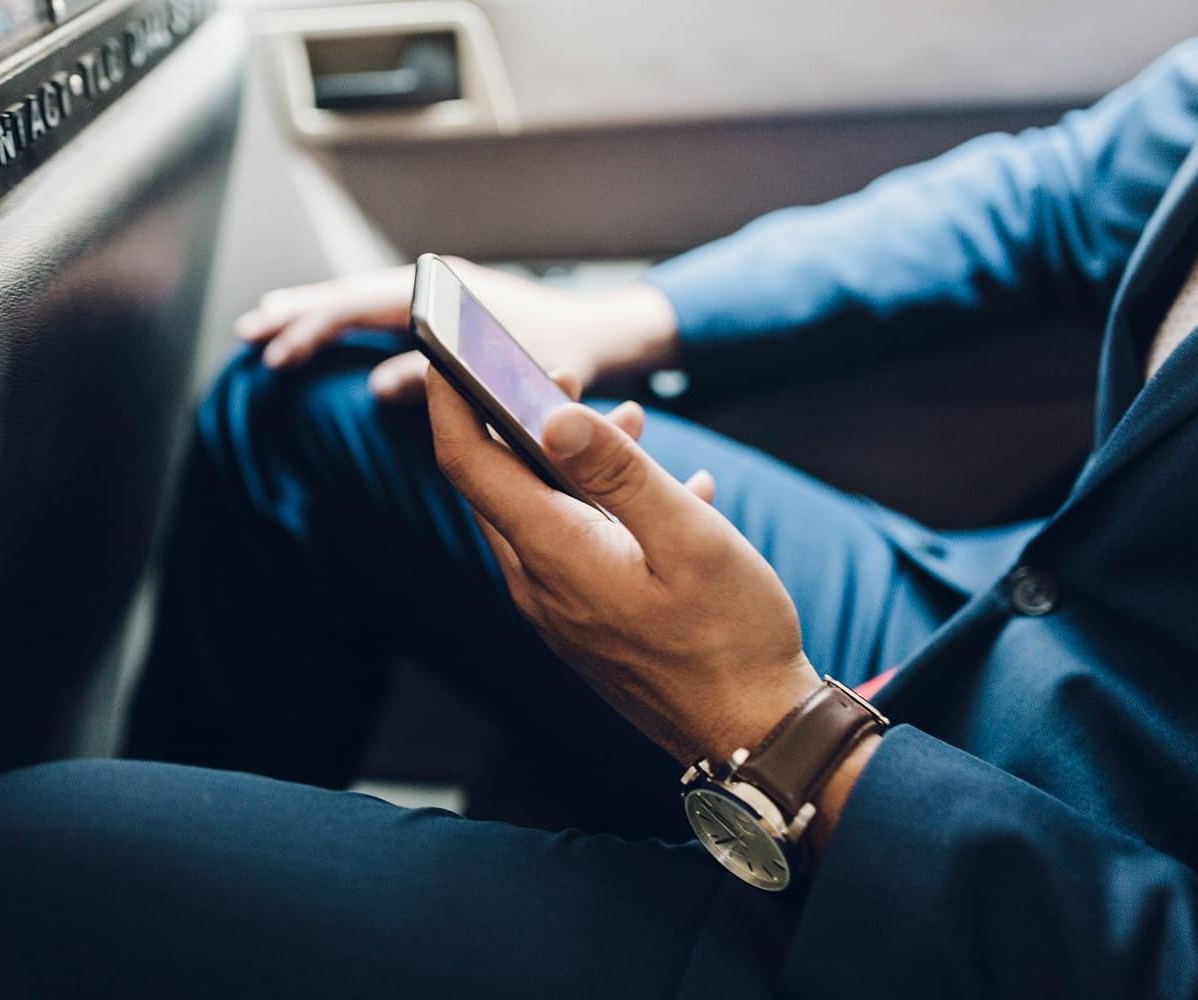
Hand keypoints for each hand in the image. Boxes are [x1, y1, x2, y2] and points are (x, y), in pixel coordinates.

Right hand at [234, 258, 679, 403]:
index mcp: (450, 293)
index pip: (364, 304)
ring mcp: (441, 293)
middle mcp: (441, 284)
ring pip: (364, 297)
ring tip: (264, 327)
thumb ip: (447, 385)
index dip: (315, 327)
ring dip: (315, 312)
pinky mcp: (445, 309)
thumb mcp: (514, 381)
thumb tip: (377, 388)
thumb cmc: (572, 358)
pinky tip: (317, 333)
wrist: (606, 334)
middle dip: (299, 311)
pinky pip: (382, 310)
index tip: (278, 354)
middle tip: (248, 333)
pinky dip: (344, 319)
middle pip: (353, 292)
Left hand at [424, 365, 821, 765]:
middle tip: (564, 375)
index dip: (450, 397)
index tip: (445, 343)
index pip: (468, 462)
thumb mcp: (687, 538)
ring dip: (571, 461)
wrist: (751, 736)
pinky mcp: (582, 623)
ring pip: (539, 512)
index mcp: (553, 554)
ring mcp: (558, 608)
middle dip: (521, 418)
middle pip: (499, 483)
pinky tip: (664, 493)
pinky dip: (599, 506)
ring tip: (629, 424)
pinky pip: (571, 546)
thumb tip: (553, 411)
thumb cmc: (731, 638)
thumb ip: (618, 471)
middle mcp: (538, 583)